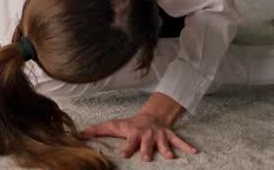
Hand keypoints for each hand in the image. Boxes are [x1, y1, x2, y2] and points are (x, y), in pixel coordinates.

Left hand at [82, 113, 196, 161]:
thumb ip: (99, 130)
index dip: (126, 148)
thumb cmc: (131, 125)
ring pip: (164, 144)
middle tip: (147, 157)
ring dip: (167, 150)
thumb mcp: (115, 125)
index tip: (123, 154)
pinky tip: (194, 152)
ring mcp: (160, 136)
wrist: (152, 116)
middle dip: (147, 150)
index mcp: (134, 133)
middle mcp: (147, 135)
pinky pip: (179, 141)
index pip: (129, 141)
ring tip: (171, 157)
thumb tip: (79, 134)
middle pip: (147, 144)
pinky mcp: (170, 136)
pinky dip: (187, 146)